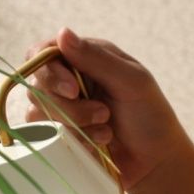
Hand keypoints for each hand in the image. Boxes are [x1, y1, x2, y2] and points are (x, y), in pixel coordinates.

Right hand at [13, 26, 192, 193]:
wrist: (156, 161)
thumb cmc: (150, 115)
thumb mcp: (132, 82)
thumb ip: (97, 58)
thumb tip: (63, 32)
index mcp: (85, 58)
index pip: (43, 53)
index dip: (49, 71)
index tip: (72, 90)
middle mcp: (68, 80)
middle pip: (37, 85)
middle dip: (69, 105)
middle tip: (103, 114)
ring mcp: (62, 108)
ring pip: (38, 112)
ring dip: (75, 124)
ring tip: (106, 131)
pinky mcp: (59, 135)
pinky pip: (47, 137)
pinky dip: (74, 141)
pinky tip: (99, 144)